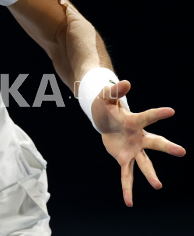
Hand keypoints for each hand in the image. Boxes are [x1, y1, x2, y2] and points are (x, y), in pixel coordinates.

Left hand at [93, 80, 185, 205]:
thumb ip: (115, 90)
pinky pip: (126, 176)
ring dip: (150, 174)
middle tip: (182, 151)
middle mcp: (139, 138)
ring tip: (158, 186)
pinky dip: (127, 189)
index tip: (171, 111)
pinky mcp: (124, 159)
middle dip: (167, 147)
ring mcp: (133, 150)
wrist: (103, 120)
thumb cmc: (107, 106)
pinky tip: (129, 202)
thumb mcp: (106, 97)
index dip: (158, 114)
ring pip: (144, 163)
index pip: (147, 116)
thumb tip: (126, 82)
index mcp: (135, 121)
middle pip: (155, 143)